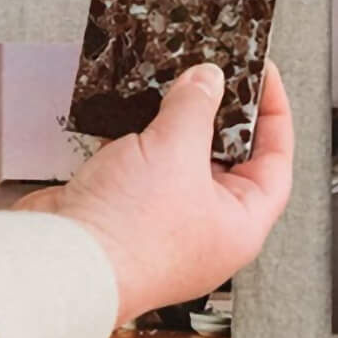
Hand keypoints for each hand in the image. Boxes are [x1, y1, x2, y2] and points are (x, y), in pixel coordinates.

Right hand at [14, 62, 293, 324]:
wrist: (62, 262)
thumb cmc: (128, 237)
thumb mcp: (176, 149)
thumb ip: (196, 106)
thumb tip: (208, 80)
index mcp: (240, 225)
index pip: (275, 162)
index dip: (274, 115)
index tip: (264, 78)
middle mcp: (206, 230)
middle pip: (227, 159)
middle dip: (219, 115)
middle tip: (215, 75)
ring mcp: (163, 223)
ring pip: (179, 161)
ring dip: (174, 124)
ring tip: (174, 85)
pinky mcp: (124, 213)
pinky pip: (140, 167)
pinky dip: (137, 139)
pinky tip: (131, 111)